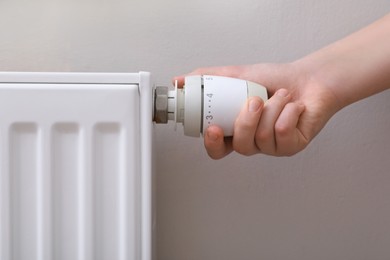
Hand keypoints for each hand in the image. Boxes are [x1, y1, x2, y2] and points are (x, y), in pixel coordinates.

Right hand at [173, 63, 340, 158]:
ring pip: (262, 139)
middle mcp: (252, 141)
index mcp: (236, 129)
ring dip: (272, 109)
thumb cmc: (275, 79)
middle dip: (246, 122)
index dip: (213, 144)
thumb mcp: (236, 75)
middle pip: (240, 147)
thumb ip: (208, 78)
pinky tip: (294, 106)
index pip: (218, 148)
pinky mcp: (292, 147)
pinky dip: (288, 112)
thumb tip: (179, 81)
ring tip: (279, 97)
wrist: (308, 77)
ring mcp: (272, 147)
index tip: (214, 129)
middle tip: (255, 100)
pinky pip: (282, 134)